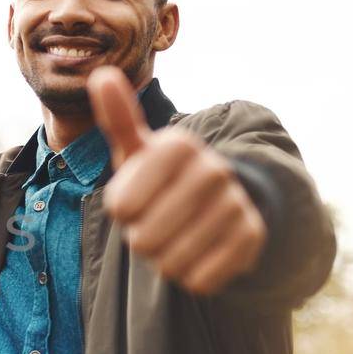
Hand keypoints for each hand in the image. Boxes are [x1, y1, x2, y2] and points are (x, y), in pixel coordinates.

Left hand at [89, 68, 265, 294]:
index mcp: (178, 145)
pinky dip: (190, 275)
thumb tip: (100, 74)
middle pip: (143, 238)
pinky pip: (199, 279)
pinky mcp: (252, 239)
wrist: (219, 201)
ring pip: (171, 262)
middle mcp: (213, 170)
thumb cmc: (161, 177)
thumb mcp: (137, 150)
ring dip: (164, 258)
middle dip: (141, 238)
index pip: (121, 207)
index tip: (134, 199)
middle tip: (155, 221)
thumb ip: (118, 117)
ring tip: (175, 235)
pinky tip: (198, 252)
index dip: (122, 211)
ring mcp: (237, 204)